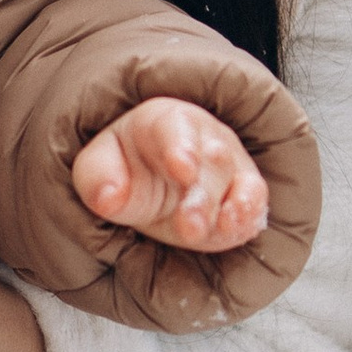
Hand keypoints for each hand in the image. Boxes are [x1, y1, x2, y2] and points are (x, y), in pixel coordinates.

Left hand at [72, 98, 267, 255]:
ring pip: (240, 181)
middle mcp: (204, 138)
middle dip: (202, 195)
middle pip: (212, 160)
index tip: (182, 169)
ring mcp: (229, 165)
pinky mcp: (244, 192)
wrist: (146, 184)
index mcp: (163, 122)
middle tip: (190, 226)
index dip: (181, 148)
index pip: (175, 128)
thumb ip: (98, 180)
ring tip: (225, 227)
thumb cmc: (123, 170)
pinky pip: (255, 201)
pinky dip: (250, 216)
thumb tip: (108, 198)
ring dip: (234, 207)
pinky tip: (239, 229)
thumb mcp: (97, 170)